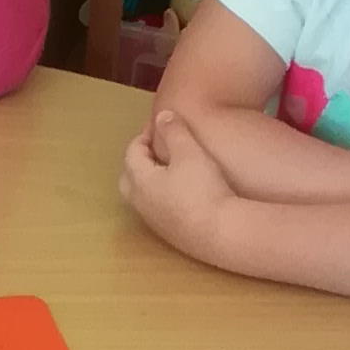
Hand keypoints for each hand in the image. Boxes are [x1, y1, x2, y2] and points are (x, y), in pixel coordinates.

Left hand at [120, 114, 230, 256]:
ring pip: (142, 194)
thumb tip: (161, 115)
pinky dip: (162, 194)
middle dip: (140, 158)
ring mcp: (153, 220)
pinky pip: (157, 207)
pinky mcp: (169, 233)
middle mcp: (140, 202)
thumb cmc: (202, 189)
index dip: (145, 134)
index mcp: (139, 180)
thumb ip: (174, 132)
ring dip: (150, 178)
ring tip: (172, 168)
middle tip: (159, 147)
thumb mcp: (190, 153)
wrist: (220, 233)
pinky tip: (182, 192)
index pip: (132, 152)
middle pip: (129, 175)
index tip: (163, 124)